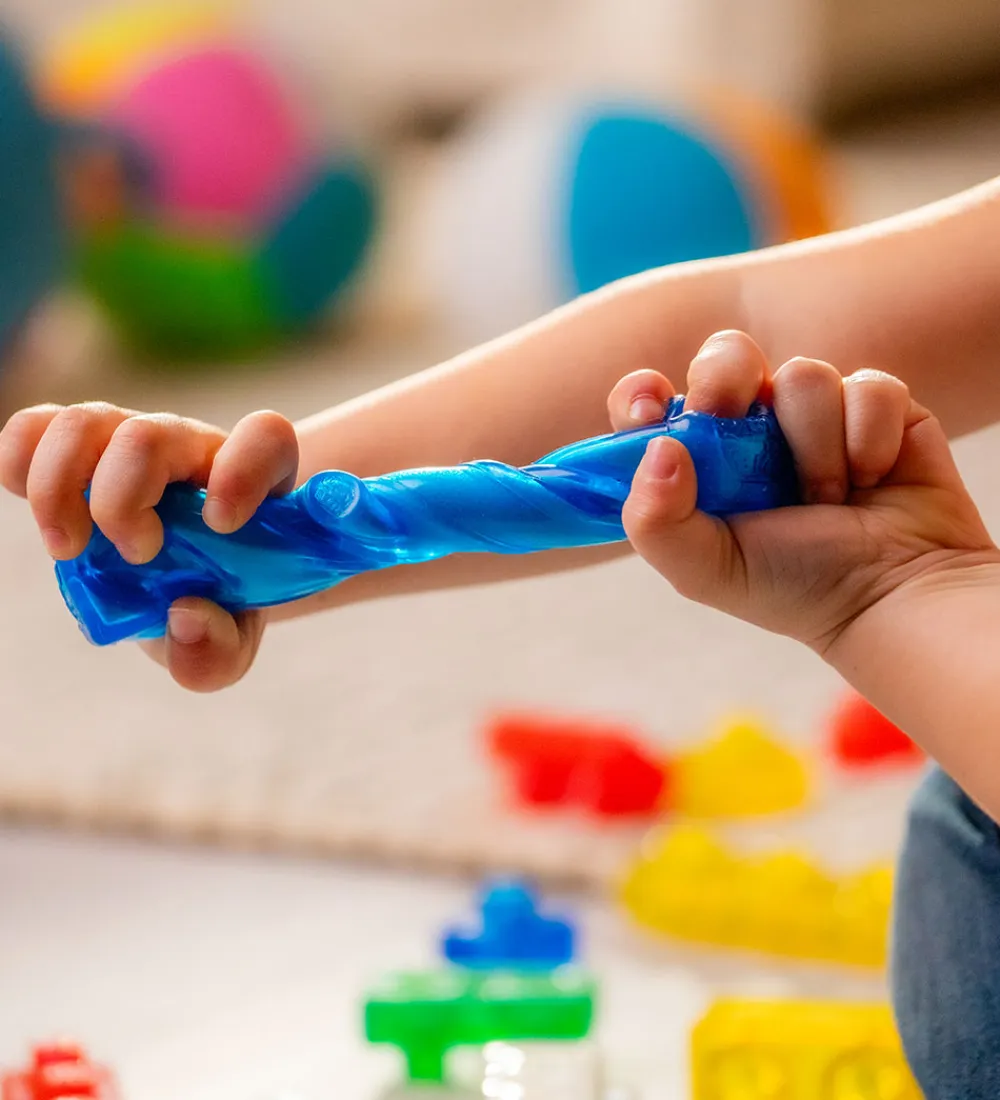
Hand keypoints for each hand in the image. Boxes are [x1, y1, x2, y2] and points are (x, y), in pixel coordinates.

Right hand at [0, 402, 297, 689]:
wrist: (187, 589)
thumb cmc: (219, 605)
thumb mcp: (230, 644)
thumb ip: (218, 649)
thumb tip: (184, 616)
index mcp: (256, 482)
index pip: (265, 439)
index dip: (243, 469)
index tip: (221, 525)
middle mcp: (194, 450)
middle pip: (153, 434)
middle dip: (123, 501)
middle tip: (135, 556)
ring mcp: (135, 441)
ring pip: (85, 422)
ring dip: (60, 488)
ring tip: (69, 549)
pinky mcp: (83, 448)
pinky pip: (38, 425)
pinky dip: (20, 458)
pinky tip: (25, 499)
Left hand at [608, 330, 996, 653]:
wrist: (894, 595)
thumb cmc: (795, 586)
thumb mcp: (706, 569)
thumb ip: (657, 520)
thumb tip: (659, 446)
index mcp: (700, 459)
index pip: (652, 403)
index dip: (641, 394)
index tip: (649, 410)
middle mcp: (753, 427)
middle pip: (725, 355)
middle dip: (725, 378)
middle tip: (731, 417)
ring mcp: (816, 411)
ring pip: (803, 373)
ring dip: (815, 445)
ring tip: (828, 498)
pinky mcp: (879, 404)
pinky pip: (869, 386)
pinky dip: (869, 440)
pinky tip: (872, 481)